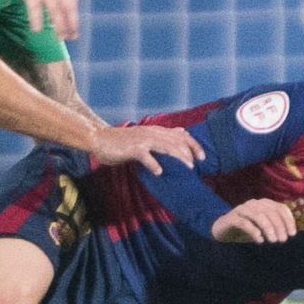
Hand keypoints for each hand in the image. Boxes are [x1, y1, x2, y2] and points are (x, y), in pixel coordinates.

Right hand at [0, 0, 79, 39]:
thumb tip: (58, 12)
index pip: (72, 2)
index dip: (75, 18)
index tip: (75, 32)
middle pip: (67, 7)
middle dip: (70, 24)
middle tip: (70, 38)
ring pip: (55, 10)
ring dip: (59, 25)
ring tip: (59, 38)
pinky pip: (36, 8)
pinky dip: (37, 20)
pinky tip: (37, 30)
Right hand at [90, 125, 205, 175]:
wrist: (100, 139)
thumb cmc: (122, 142)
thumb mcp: (144, 137)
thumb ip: (160, 138)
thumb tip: (179, 136)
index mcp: (155, 130)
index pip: (181, 134)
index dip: (194, 145)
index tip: (203, 157)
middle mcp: (152, 132)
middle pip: (177, 140)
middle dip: (189, 152)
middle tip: (196, 166)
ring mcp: (142, 140)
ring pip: (165, 146)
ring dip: (178, 157)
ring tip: (187, 168)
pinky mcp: (132, 148)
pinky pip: (146, 156)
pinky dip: (154, 164)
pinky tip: (159, 172)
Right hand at [211, 199, 297, 243]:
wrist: (223, 231)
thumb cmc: (248, 230)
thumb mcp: (264, 228)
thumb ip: (276, 227)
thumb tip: (292, 234)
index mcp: (264, 204)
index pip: (280, 208)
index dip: (288, 220)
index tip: (292, 234)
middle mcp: (253, 204)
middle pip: (270, 212)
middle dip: (279, 226)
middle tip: (283, 240)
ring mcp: (241, 210)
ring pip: (258, 216)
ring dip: (268, 228)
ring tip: (273, 240)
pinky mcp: (231, 218)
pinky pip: (244, 223)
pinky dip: (253, 231)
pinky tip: (259, 240)